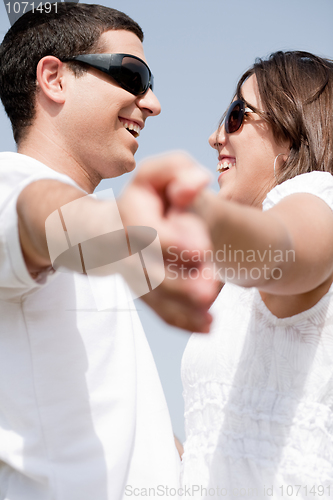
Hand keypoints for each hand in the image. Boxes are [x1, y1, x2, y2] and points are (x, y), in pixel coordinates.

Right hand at [118, 152, 218, 332]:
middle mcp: (125, 245)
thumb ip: (180, 171)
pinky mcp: (145, 287)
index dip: (172, 242)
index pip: (145, 230)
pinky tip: (207, 325)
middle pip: (146, 271)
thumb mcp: (168, 170)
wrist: (131, 217)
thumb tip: (194, 186)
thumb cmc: (157, 190)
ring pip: (153, 296)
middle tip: (210, 291)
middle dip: (177, 284)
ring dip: (181, 307)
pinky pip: (159, 308)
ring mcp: (133, 270)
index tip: (202, 250)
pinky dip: (181, 319)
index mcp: (130, 211)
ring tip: (210, 318)